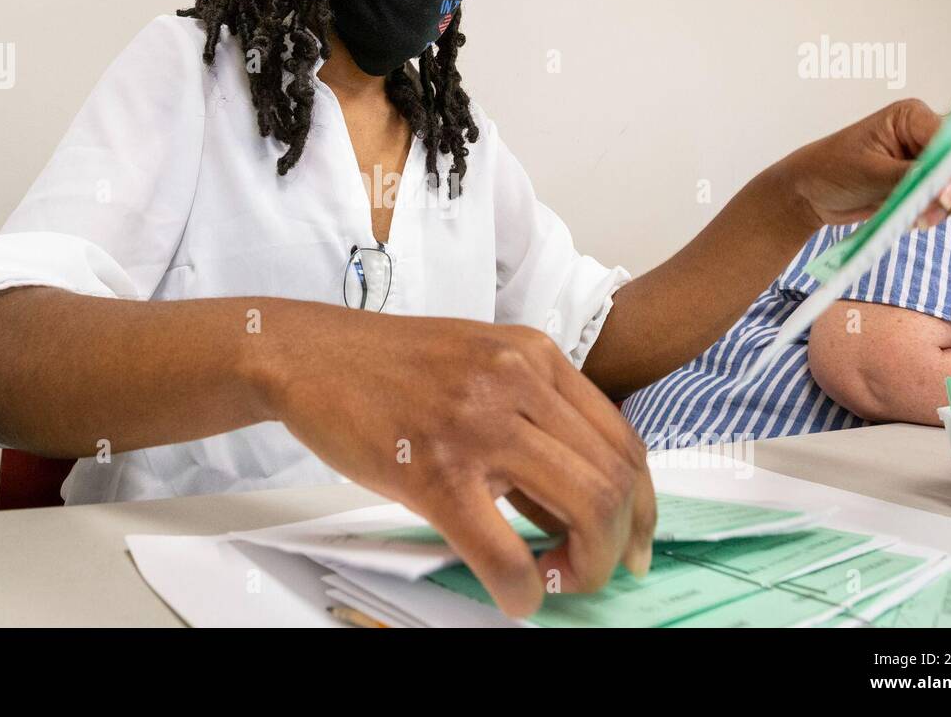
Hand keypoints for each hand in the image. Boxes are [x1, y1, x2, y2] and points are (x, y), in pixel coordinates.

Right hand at [259, 307, 655, 617]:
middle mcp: (518, 381)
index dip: (641, 504)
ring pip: (584, 509)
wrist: (309, 354)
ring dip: (585, 566)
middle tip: (597, 571)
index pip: (623, 439)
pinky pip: (503, 551)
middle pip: (615, 478)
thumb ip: (531, 419)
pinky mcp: (434, 470)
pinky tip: (514, 595)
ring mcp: (477, 424)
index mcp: (535, 356)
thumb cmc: (389, 367)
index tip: (633, 541)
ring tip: (555, 577)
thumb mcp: (479, 367)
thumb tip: (568, 505)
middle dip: (621, 543)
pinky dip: (522, 589)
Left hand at [781, 98, 950, 231]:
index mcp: (913, 117)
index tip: (946, 194)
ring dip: (946, 205)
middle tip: (930, 215)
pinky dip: (939, 211)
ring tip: (918, 221)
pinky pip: (949, 197)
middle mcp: (926, 134)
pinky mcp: (925, 183)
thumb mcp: (870, 172)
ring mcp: (927, 160)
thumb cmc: (830, 170)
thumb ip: (911, 176)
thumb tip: (947, 182)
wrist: (810, 193)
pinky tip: (919, 220)